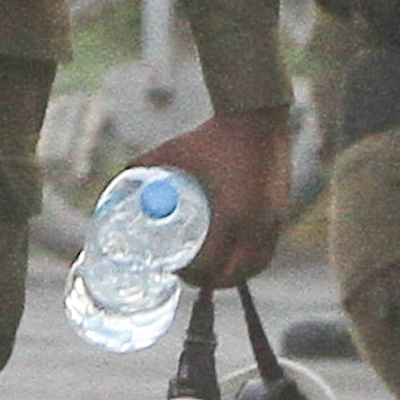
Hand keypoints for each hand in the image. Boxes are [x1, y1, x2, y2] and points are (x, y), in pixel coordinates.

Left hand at [136, 106, 295, 290]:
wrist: (257, 118)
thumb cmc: (212, 136)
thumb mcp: (173, 152)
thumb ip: (144, 167)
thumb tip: (119, 181)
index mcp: (231, 215)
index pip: (210, 263)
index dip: (189, 273)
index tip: (172, 268)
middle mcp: (256, 225)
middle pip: (233, 274)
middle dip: (209, 281)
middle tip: (188, 275)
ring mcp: (273, 222)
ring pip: (255, 267)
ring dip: (234, 275)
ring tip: (212, 272)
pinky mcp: (281, 215)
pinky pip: (266, 251)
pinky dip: (250, 260)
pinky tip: (235, 257)